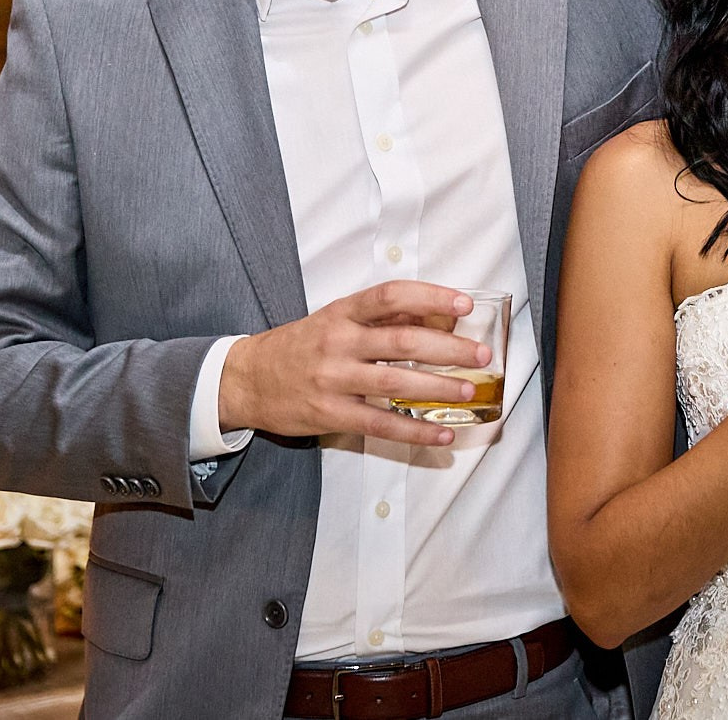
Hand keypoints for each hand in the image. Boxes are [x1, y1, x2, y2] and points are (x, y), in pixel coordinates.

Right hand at [218, 282, 493, 445]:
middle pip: (402, 340)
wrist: (246, 379)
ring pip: (394, 382)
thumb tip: (439, 316)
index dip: (431, 296)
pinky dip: (414, 430)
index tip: (465, 305)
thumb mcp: (336, 319)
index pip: (391, 296)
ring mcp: (333, 379)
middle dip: (448, 348)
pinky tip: (442, 433)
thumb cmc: (302, 346)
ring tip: (470, 392)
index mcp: (343, 312)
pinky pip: (379, 423)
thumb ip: (382, 318)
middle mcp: (339, 341)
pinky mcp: (329, 414)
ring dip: (438, 388)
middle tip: (482, 355)